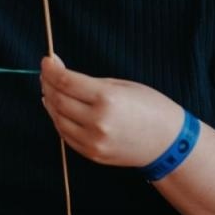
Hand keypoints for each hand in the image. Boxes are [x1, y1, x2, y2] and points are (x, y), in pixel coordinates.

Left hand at [40, 55, 183, 168]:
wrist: (167, 143)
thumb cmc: (151, 108)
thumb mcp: (123, 86)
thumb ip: (89, 82)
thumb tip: (61, 73)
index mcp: (107, 98)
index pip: (66, 82)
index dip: (51, 70)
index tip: (47, 60)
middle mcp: (97, 121)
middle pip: (58, 100)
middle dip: (48, 84)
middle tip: (46, 74)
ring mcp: (93, 140)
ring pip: (58, 119)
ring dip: (50, 102)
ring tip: (49, 90)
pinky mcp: (92, 153)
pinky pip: (66, 134)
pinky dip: (58, 120)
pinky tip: (58, 109)